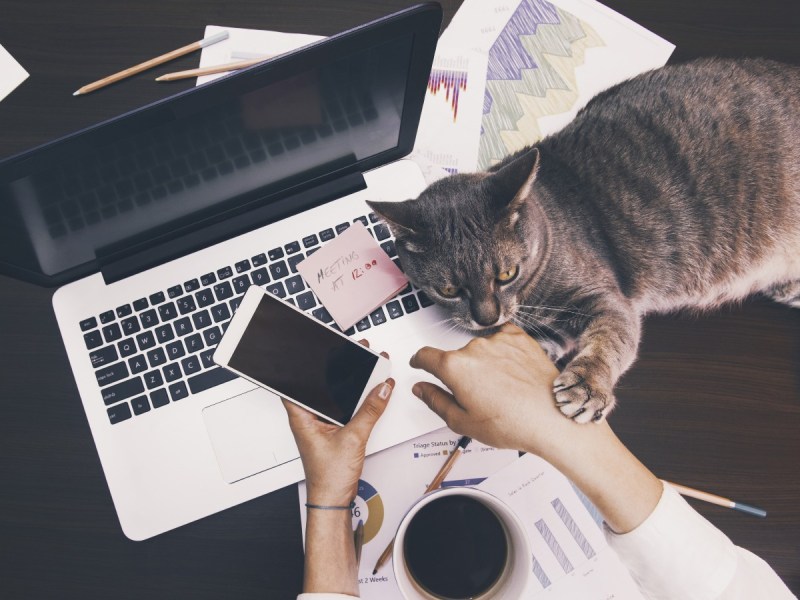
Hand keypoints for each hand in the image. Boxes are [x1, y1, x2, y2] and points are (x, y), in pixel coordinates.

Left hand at [283, 347, 392, 505]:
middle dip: (335, 370)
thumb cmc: (328, 477)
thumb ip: (370, 411)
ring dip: (347, 386)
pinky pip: (342, 409)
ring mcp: (320, 425)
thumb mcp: (353, 438)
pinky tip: (366, 394)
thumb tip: (381, 389)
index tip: (317, 349)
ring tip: (363, 370)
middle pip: (319, 386)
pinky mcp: (332, 431)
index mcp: (302, 416)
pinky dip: (353, 401)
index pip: (296, 382)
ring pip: (332, 397)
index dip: (305, 364)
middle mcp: (308, 418)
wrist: (333, 501)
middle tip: (349, 354)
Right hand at [409, 323, 581, 461]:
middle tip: (477, 396)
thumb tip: (421, 389)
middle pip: (457, 357)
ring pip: (481, 350)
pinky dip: (503, 353)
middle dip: (462, 373)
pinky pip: (502, 340)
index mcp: (455, 367)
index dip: (420, 362)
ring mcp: (498, 340)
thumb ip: (435, 401)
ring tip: (501, 389)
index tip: (420, 364)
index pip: (425, 356)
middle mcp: (475, 348)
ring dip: (484, 364)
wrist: (552, 417)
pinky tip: (511, 373)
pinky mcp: (519, 338)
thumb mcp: (462, 422)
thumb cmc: (512, 423)